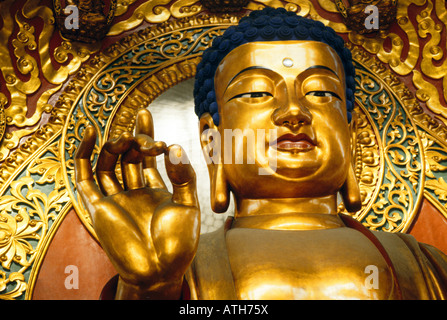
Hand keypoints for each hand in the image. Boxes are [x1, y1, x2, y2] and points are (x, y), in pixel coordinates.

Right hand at [74, 109, 199, 299]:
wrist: (161, 270)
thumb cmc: (178, 242)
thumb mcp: (189, 204)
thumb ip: (183, 175)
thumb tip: (174, 147)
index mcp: (156, 191)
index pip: (146, 156)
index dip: (145, 134)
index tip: (145, 114)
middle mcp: (134, 192)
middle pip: (127, 157)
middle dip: (134, 138)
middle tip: (143, 131)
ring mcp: (115, 199)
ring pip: (108, 164)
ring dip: (114, 145)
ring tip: (124, 137)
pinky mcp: (98, 208)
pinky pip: (85, 179)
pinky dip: (83, 156)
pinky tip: (90, 133)